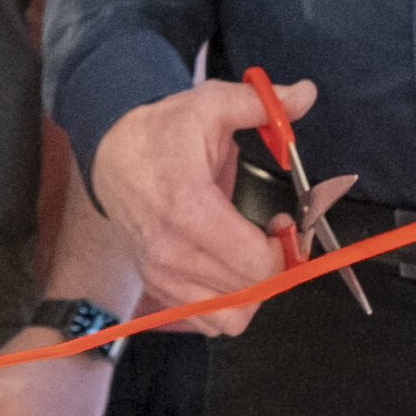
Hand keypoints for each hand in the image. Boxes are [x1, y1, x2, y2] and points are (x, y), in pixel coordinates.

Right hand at [85, 77, 342, 337]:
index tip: (283, 221)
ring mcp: (161, 275)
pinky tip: (229, 269)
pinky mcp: (158, 288)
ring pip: (231, 316)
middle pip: (250, 290)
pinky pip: (208, 321)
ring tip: (250, 254)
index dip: (285, 247)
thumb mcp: (210, 105)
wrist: (109, 157)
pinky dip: (228, 303)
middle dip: (274, 265)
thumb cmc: (162, 133)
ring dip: (253, 289)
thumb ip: (262, 105)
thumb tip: (306, 93)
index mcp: (188, 209)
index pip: (255, 263)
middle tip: (272, 234)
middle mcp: (170, 252)